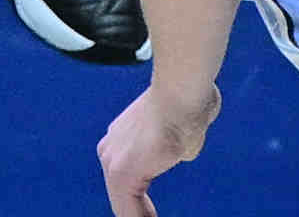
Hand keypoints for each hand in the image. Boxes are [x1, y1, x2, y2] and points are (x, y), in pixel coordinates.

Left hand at [98, 69, 219, 211]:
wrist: (183, 93)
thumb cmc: (188, 104)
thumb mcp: (181, 132)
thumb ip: (173, 147)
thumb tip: (182, 150)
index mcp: (121, 140)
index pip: (126, 184)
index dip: (140, 207)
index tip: (152, 216)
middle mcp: (110, 150)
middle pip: (122, 196)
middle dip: (140, 213)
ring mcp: (112, 161)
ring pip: (123, 206)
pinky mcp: (121, 173)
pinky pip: (128, 211)